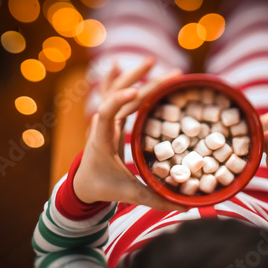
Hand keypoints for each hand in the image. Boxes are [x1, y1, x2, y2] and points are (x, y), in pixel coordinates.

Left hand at [73, 57, 184, 210]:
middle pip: (118, 96)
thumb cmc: (102, 187)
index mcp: (102, 139)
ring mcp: (106, 120)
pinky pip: (114, 96)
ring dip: (134, 76)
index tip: (135, 92)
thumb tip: (184, 206)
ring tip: (152, 61)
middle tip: (170, 74)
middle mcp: (102, 125)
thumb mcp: (127, 194)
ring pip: (117, 91)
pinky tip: (120, 65)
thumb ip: (154, 199)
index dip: (118, 100)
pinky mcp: (111, 121)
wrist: (82, 184)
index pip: (106, 113)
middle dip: (142, 81)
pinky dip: (118, 81)